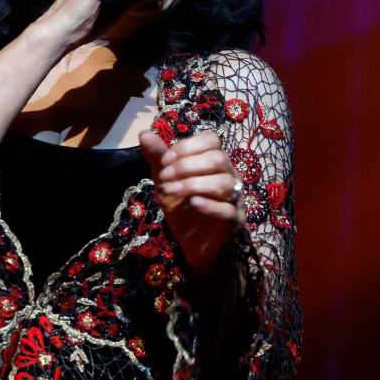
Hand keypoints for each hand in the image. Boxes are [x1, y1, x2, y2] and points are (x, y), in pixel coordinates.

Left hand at [140, 130, 241, 274]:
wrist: (195, 246)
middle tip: (163, 179)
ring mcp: (235, 201)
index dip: (187, 147)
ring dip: (191, 185)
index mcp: (217, 165)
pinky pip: (228, 211)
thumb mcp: (167, 181)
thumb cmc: (184, 211)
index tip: (164, 161)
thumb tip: (144, 133)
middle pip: (218, 159)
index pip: (212, 141)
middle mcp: (231, 178)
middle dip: (186, 165)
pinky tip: (192, 204)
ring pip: (224, 183)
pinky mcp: (234, 223)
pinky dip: (209, 205)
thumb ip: (158, 158)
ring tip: (168, 192)